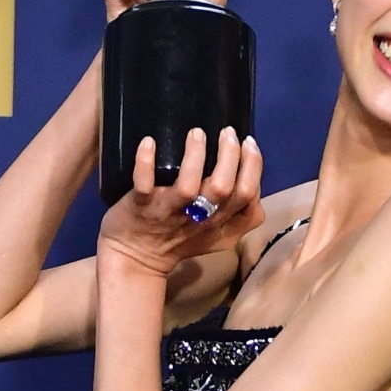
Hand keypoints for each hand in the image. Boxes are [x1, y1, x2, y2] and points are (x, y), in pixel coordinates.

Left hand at [98, 127, 264, 275]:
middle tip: (227, 132)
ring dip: (194, 156)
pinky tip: (149, 142)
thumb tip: (254, 177)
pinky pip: (143, 184)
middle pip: (223, 188)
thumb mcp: (221, 236)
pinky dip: (145, 162)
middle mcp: (198, 218)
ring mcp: (169, 212)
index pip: (247, 196)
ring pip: (188, 187)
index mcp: (221, 223)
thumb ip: (242, 215)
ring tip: (197, 133)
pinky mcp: (141, 207)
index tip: (248, 142)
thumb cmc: (180, 240)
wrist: (137, 258)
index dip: (253, 167)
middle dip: (230, 156)